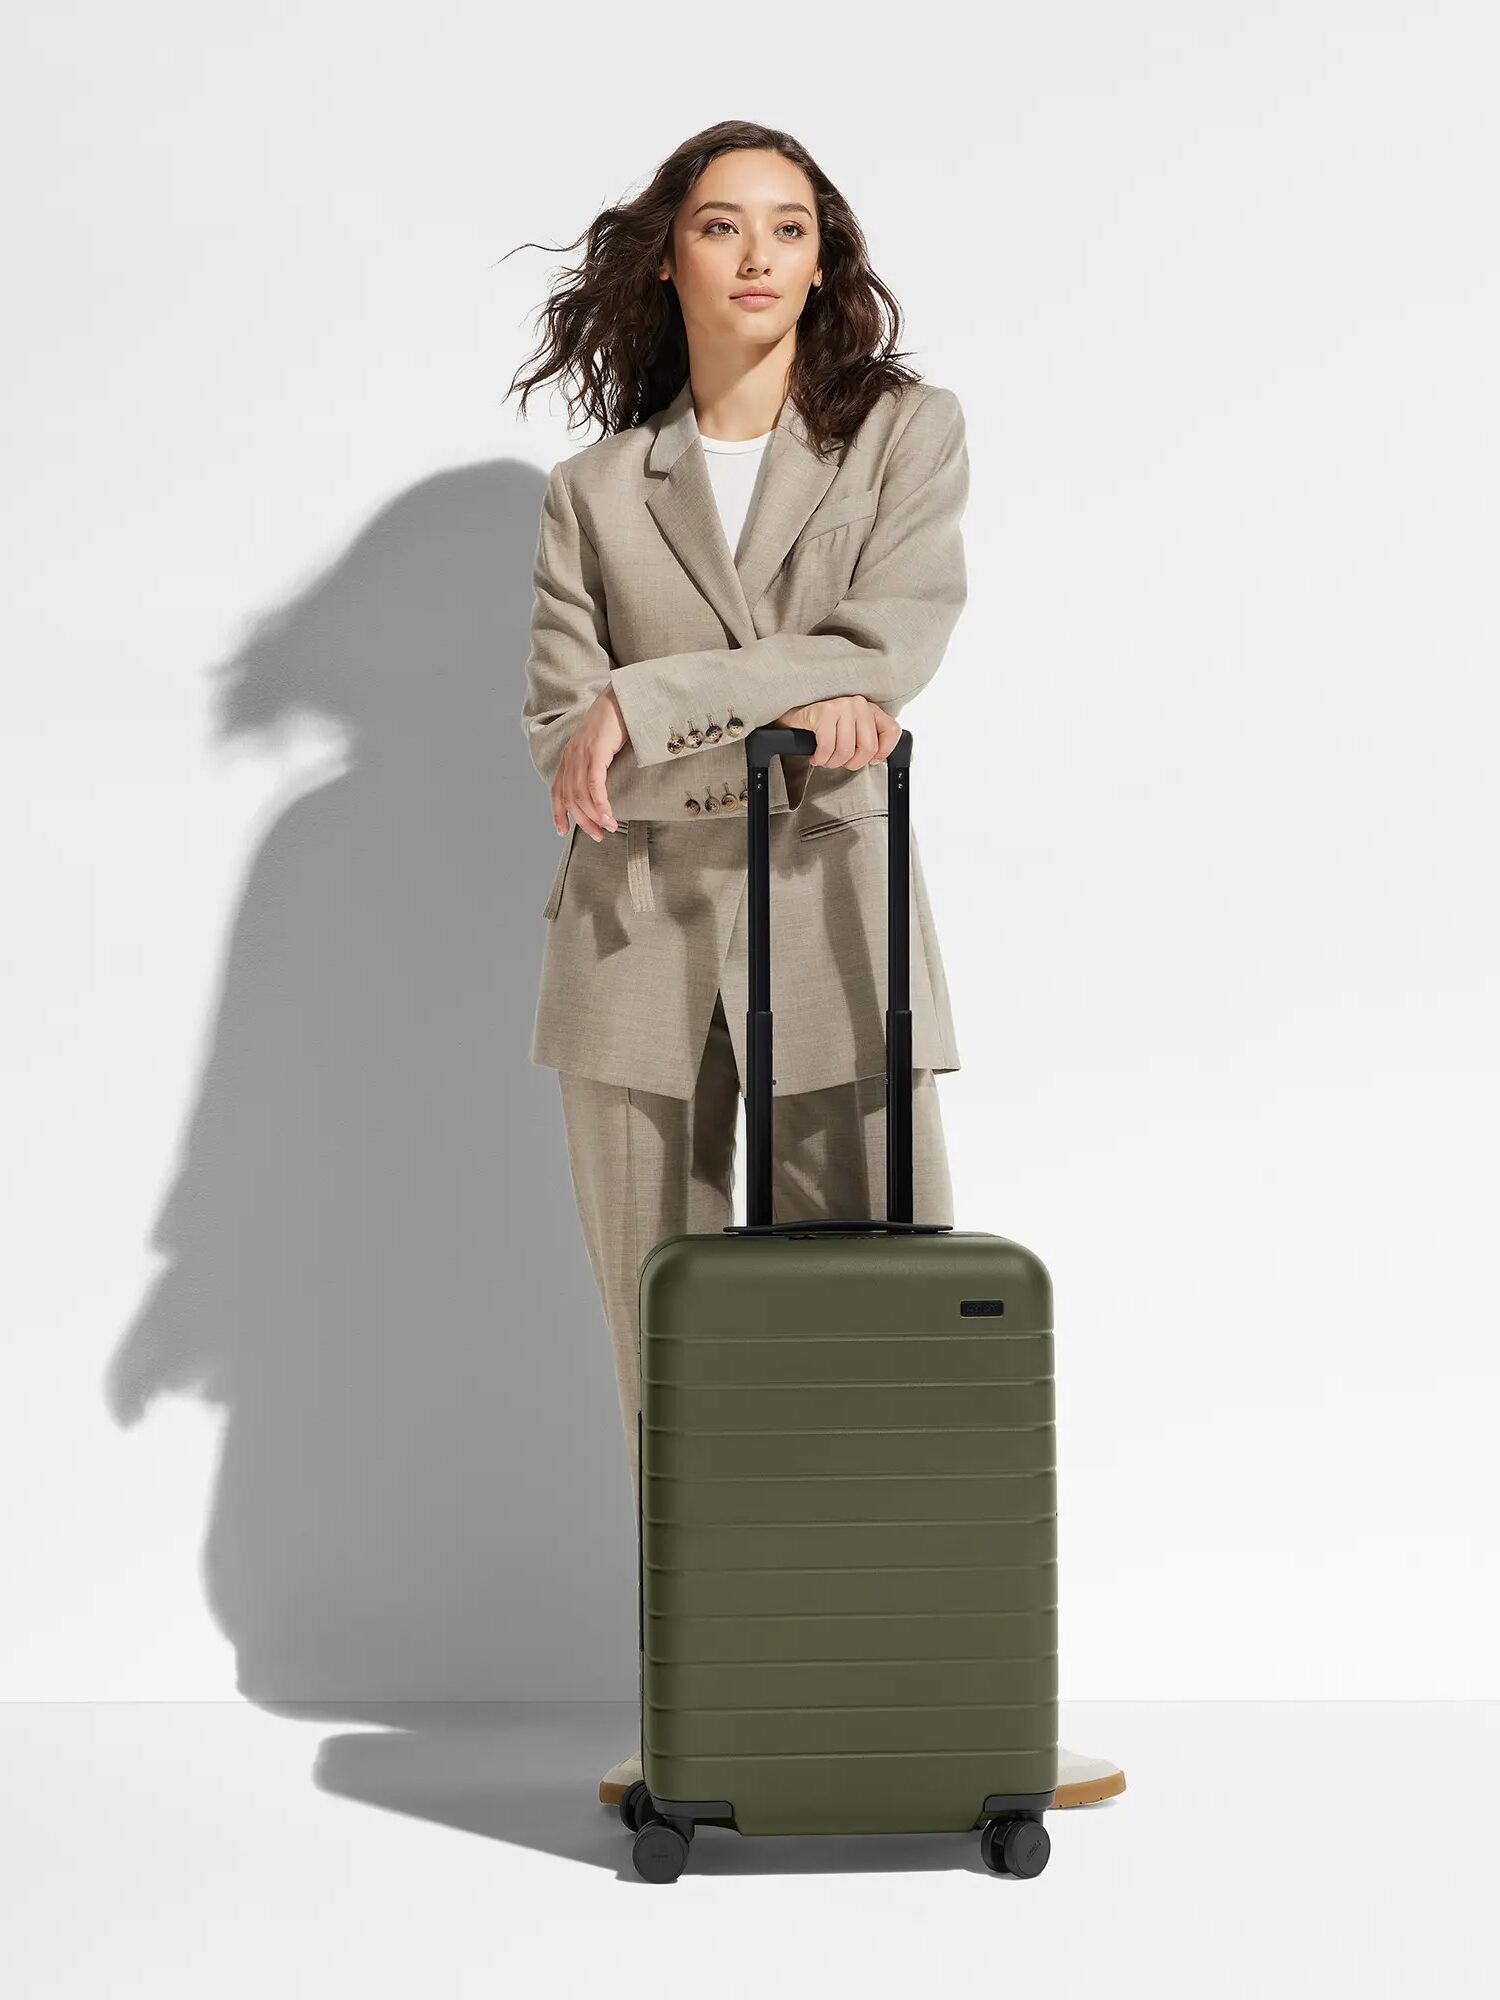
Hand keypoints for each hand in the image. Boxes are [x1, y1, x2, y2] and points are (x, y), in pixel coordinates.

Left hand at [552, 687, 625, 840]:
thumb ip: (594, 763)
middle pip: (570, 798)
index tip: (562, 831)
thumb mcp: (599, 746)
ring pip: (582, 795)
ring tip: (608, 829)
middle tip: (597, 836)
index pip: (557, 790)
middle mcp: (570, 757)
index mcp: (569, 756)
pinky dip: (600, 804)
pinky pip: (594, 785)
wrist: (620, 698)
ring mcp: (581, 754)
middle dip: (583, 821)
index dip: (557, 812)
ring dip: (594, 816)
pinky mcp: (595, 752)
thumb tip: (600, 785)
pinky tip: (608, 817)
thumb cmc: (614, 722)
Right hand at [773, 695, 901, 769]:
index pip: (892, 731)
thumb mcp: (852, 731)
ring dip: (832, 762)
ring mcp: (842, 707)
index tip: (871, 760)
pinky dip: (820, 758)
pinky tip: (816, 756)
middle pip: (868, 747)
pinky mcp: (824, 713)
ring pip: (846, 750)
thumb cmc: (824, 726)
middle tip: (840, 762)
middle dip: (852, 763)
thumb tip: (876, 759)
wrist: (796, 716)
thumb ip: (868, 741)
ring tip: (826, 759)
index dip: (883, 752)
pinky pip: (828, 747)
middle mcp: (859, 704)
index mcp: (870, 709)